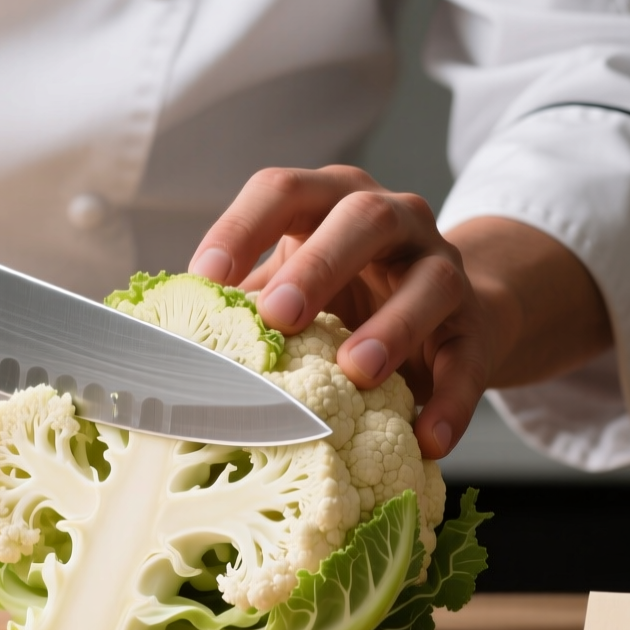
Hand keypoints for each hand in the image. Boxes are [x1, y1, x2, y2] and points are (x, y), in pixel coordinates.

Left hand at [189, 166, 492, 457]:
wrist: (451, 310)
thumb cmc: (347, 294)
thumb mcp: (293, 283)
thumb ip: (240, 301)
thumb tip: (152, 338)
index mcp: (331, 200)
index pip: (283, 191)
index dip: (242, 228)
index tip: (206, 278)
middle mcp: (394, 218)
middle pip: (363, 217)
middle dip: (320, 264)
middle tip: (279, 315)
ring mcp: (443, 267)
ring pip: (429, 282)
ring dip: (393, 327)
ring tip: (356, 372)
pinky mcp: (476, 326)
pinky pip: (469, 360)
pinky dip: (451, 399)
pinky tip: (428, 437)